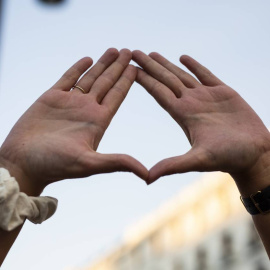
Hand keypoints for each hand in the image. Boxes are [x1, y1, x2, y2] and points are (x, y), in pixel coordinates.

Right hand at [0, 48, 147, 195]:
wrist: (22, 163)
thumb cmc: (54, 165)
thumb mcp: (89, 164)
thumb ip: (117, 163)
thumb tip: (147, 175)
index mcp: (98, 121)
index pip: (117, 96)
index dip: (128, 81)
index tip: (137, 67)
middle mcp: (87, 110)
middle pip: (107, 83)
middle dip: (119, 67)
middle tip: (130, 51)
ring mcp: (70, 103)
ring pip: (90, 78)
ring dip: (102, 64)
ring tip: (114, 50)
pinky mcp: (52, 98)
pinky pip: (68, 78)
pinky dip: (78, 68)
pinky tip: (88, 58)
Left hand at [133, 50, 269, 191]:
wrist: (254, 154)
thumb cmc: (228, 158)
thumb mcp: (198, 160)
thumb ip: (173, 166)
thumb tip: (146, 178)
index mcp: (183, 115)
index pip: (158, 93)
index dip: (144, 80)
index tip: (130, 68)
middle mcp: (191, 104)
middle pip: (165, 80)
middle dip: (150, 66)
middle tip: (133, 52)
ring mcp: (206, 97)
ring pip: (182, 75)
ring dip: (166, 64)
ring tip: (152, 54)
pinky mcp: (224, 93)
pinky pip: (205, 74)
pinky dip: (194, 65)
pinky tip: (182, 57)